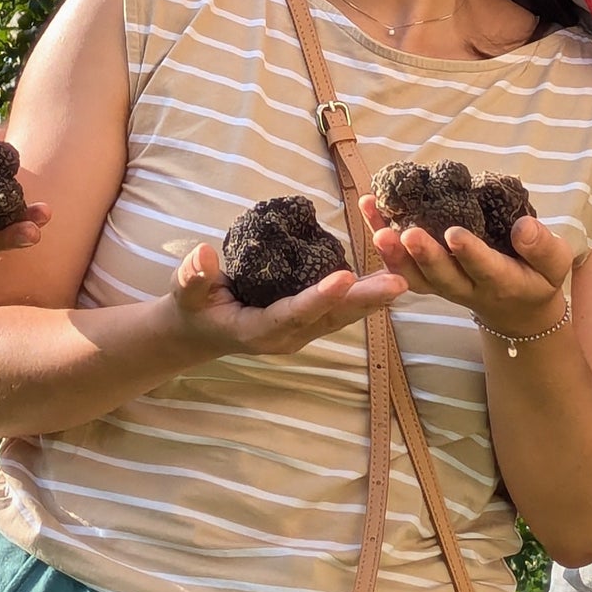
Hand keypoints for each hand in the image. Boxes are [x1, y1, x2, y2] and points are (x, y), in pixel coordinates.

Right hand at [161, 243, 405, 358]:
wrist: (201, 329)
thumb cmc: (193, 307)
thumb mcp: (185, 292)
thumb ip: (193, 277)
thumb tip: (203, 254)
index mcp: (259, 331)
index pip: (293, 315)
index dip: (319, 298)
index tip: (344, 277)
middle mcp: (288, 337)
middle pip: (331, 319)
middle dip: (365, 301)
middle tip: (399, 284)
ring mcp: (303, 331)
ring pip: (343, 315)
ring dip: (374, 298)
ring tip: (405, 278)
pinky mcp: (311, 321)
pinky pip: (342, 309)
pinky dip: (365, 293)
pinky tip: (390, 275)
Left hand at [361, 196, 573, 340]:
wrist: (518, 309)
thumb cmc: (538, 278)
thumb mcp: (555, 265)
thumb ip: (543, 247)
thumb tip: (524, 226)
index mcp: (501, 283)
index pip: (484, 269)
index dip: (469, 253)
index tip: (454, 234)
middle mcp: (467, 288)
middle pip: (441, 277)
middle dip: (423, 256)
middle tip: (407, 234)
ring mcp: (443, 286)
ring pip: (414, 276)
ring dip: (393, 254)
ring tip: (376, 226)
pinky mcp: (428, 279)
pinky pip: (401, 267)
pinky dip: (383, 243)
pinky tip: (370, 208)